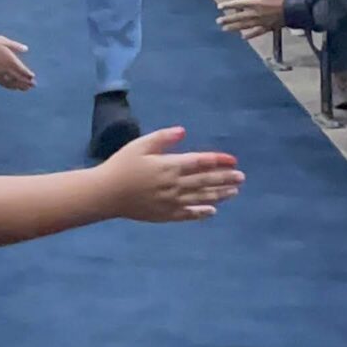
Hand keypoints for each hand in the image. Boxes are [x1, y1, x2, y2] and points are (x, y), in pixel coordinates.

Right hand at [0, 34, 34, 91]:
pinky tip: (12, 87)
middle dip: (26, 83)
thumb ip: (15, 46)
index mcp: (10, 60)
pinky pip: (3, 84)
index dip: (28, 75)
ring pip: (11, 83)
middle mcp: (6, 70)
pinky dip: (10, 87)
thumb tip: (26, 49)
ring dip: (19, 86)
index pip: (22, 70)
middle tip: (33, 86)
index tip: (33, 77)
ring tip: (25, 89)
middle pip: (19, 79)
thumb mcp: (3, 41)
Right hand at [95, 125, 244, 221]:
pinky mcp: (165, 215)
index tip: (232, 160)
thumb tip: (183, 131)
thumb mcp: (140, 145)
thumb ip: (163, 138)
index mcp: (169, 166)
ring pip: (200, 197)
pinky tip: (213, 211)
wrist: (105, 194)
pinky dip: (201, 213)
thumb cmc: (121, 165)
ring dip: (219, 194)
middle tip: (241, 177)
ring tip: (234, 191)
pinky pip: (187, 214)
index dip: (218, 161)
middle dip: (225, 178)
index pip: (200, 162)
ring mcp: (171, 202)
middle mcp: (174, 185)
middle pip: (205, 181)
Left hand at [215, 0, 290, 39]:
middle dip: (228, 19)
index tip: (219, 7)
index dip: (228, 5)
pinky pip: (257, 32)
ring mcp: (262, 22)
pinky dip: (249, 35)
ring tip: (225, 29)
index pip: (238, 4)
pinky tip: (243, 37)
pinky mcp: (268, 27)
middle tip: (218, 21)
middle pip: (239, 17)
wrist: (297, 8)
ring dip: (234, 27)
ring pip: (245, 26)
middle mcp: (256, 14)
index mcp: (256, 2)